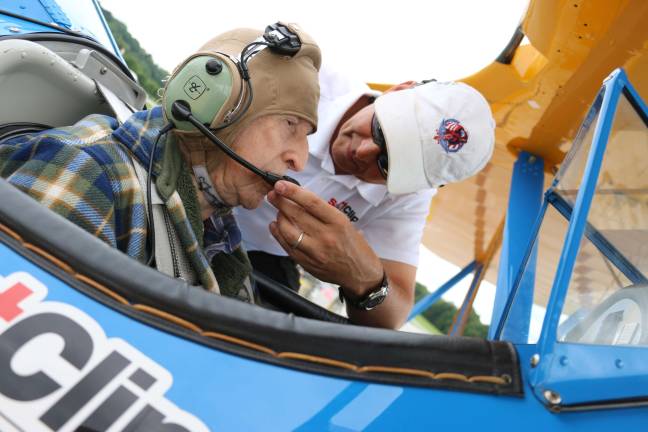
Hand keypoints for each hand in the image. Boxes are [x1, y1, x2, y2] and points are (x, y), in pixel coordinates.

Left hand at [267, 181, 383, 296]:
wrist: (361, 274)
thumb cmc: (354, 246)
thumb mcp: (346, 223)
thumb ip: (323, 213)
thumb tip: (299, 198)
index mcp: (338, 222)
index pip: (311, 203)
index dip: (293, 192)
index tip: (281, 185)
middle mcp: (326, 236)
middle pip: (297, 215)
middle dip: (281, 202)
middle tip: (272, 194)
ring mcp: (315, 252)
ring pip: (288, 231)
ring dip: (279, 218)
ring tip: (277, 211)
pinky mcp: (307, 263)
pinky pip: (287, 247)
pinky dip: (278, 234)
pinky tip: (275, 226)